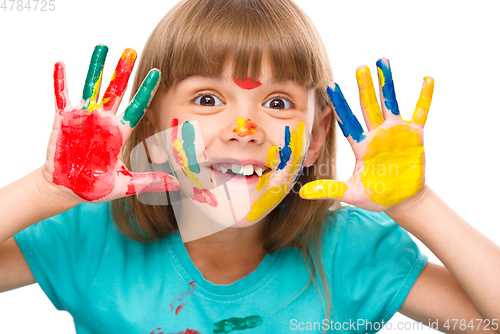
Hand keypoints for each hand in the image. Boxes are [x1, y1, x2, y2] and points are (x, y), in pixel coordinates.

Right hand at [42, 45, 178, 202]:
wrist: (68, 189)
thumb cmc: (95, 186)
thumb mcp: (125, 184)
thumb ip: (149, 181)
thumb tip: (175, 183)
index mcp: (120, 133)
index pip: (137, 108)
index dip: (146, 91)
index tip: (157, 73)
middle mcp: (104, 121)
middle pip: (116, 91)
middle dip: (124, 72)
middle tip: (132, 52)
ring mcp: (84, 118)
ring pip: (92, 87)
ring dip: (97, 67)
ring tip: (103, 47)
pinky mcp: (64, 120)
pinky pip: (61, 97)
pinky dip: (60, 82)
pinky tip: (61, 64)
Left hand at [299, 58, 433, 211]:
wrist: (401, 200)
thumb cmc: (375, 195)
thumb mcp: (350, 193)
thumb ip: (328, 189)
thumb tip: (302, 193)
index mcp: (360, 145)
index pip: (347, 121)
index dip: (339, 105)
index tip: (330, 86)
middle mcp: (376, 134)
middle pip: (368, 106)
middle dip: (364, 87)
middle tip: (359, 67)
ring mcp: (396, 133)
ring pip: (390, 103)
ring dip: (387, 84)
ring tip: (383, 62)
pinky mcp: (414, 136)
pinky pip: (420, 113)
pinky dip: (424, 97)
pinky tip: (427, 79)